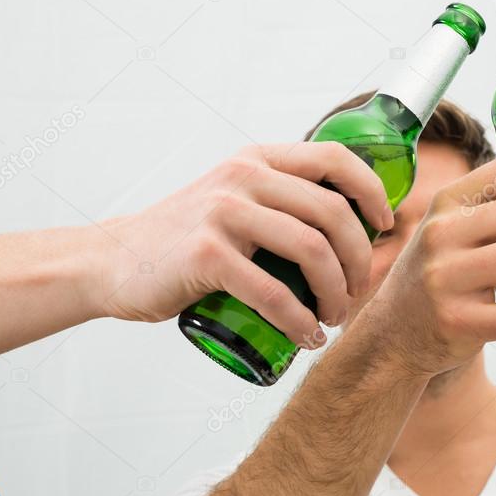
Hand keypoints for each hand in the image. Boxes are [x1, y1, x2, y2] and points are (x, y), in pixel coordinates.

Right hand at [98, 142, 392, 345]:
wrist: (112, 262)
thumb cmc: (186, 238)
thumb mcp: (235, 197)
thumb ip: (280, 198)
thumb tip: (350, 223)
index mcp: (258, 159)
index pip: (336, 158)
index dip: (371, 191)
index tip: (383, 226)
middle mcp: (244, 176)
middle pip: (333, 212)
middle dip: (359, 259)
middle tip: (356, 291)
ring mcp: (223, 213)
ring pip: (311, 250)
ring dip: (336, 293)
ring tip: (334, 317)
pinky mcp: (206, 255)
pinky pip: (273, 292)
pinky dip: (300, 321)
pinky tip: (308, 337)